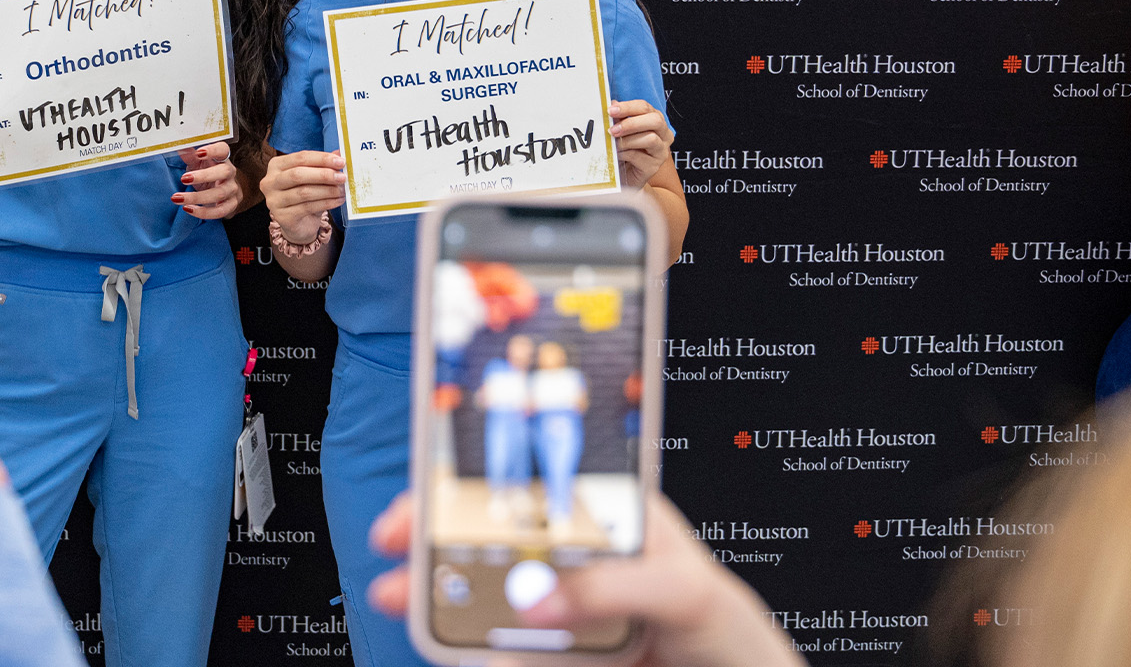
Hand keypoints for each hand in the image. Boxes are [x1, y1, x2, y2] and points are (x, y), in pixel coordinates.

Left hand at [174, 140, 241, 219]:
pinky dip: (203, 212)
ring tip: (177, 198)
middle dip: (203, 176)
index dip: (213, 150)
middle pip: (224, 171)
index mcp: (222, 159)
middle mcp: (230, 173)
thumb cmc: (208, 173)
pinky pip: (219, 211)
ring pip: (219, 194)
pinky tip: (188, 209)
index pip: (223, 150)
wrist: (224, 192)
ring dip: (196, 197)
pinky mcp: (231, 205)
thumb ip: (189, 156)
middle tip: (184, 178)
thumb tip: (180, 147)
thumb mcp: (197, 163)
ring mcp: (232, 190)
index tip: (199, 152)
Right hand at [261, 149, 344, 244]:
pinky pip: (307, 207)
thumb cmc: (305, 195)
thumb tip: (339, 153)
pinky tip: (338, 201)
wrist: (300, 224)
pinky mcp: (282, 217)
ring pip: (304, 192)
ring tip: (342, 190)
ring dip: (327, 190)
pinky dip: (326, 203)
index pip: (300, 157)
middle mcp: (270, 182)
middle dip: (323, 174)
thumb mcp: (313, 177)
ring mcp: (273, 201)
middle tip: (342, 177)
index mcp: (276, 165)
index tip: (341, 162)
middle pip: (298, 174)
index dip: (321, 158)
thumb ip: (322, 165)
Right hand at [365, 493, 801, 666]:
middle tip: (396, 554)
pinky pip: (505, 652)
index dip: (472, 481)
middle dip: (437, 540)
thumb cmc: (733, 634)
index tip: (429, 497)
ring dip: (446, 599)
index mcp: (611, 516)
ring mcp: (564, 613)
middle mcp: (580, 560)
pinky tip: (464, 648)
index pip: (532, 482)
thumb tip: (537, 594)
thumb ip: (614, 586)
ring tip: (416, 604)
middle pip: (494, 538)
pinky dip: (479, 652)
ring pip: (490, 598)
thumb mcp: (687, 594)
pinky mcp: (556, 661)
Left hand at [610, 100, 673, 187]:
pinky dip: (625, 154)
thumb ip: (618, 118)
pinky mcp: (654, 166)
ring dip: (628, 140)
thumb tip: (612, 104)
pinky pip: (640, 156)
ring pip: (651, 139)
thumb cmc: (624, 150)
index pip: (645, 107)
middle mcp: (663, 134)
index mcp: (655, 120)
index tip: (611, 111)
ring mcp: (661, 151)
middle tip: (612, 129)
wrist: (624, 175)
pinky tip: (616, 155)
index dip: (628, 107)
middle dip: (631, 123)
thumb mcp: (620, 131)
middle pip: (655, 121)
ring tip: (613, 144)